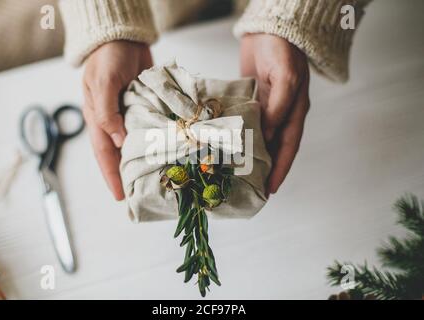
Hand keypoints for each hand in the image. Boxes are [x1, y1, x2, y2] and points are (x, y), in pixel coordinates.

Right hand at [83, 40, 152, 199]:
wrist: (124, 38)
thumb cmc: (108, 58)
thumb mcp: (103, 83)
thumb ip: (107, 112)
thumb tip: (120, 141)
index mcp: (98, 118)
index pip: (105, 153)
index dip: (112, 176)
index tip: (121, 196)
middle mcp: (114, 120)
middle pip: (121, 153)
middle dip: (128, 174)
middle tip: (140, 194)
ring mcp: (131, 114)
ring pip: (137, 143)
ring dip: (144, 160)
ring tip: (157, 179)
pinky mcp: (146, 107)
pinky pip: (151, 128)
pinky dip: (157, 140)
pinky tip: (168, 152)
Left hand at [240, 34, 309, 195]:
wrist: (267, 29)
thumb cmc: (283, 50)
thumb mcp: (286, 78)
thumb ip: (278, 107)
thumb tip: (266, 135)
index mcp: (294, 112)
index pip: (288, 148)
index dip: (280, 170)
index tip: (270, 190)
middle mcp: (280, 114)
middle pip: (273, 148)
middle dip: (264, 169)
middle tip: (250, 189)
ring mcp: (264, 109)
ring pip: (257, 139)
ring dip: (249, 156)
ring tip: (235, 175)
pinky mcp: (249, 102)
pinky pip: (244, 124)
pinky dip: (237, 137)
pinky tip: (226, 148)